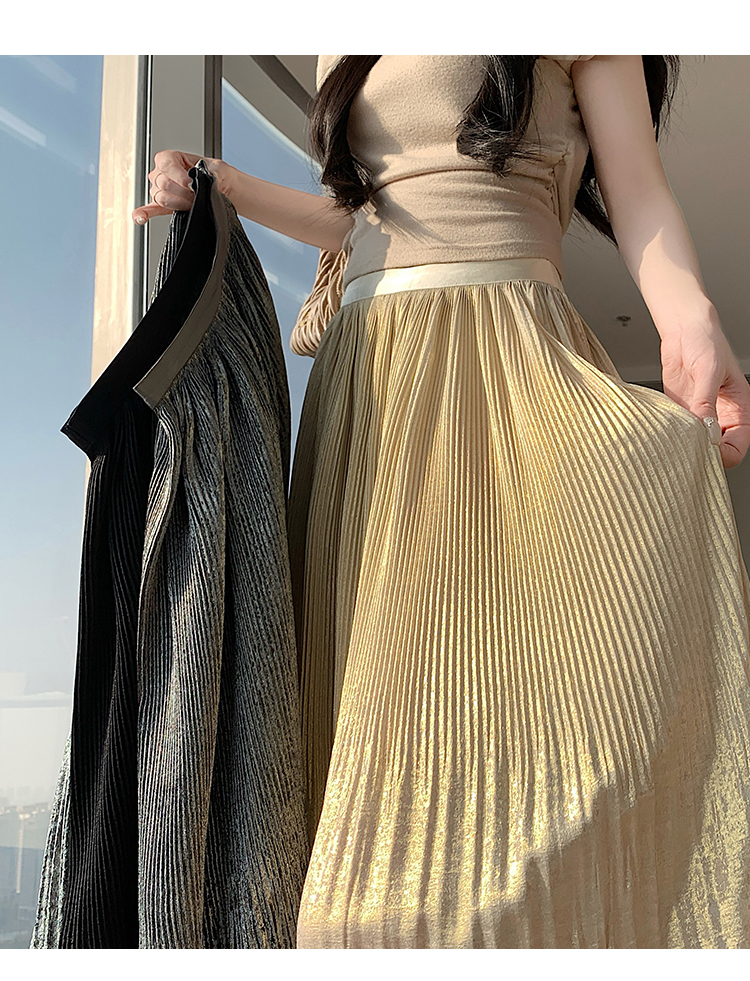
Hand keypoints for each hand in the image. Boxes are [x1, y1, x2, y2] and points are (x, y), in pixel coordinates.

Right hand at [131, 150, 227, 223]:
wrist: (222, 191)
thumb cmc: (217, 177)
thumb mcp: (220, 168)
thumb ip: (213, 171)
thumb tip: (207, 176)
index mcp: (173, 158)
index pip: (165, 163)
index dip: (179, 175)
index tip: (192, 184)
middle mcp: (162, 173)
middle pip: (163, 183)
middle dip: (183, 192)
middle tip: (197, 196)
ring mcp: (160, 190)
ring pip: (161, 198)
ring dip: (178, 203)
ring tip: (192, 203)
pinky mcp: (163, 206)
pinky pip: (149, 209)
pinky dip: (143, 214)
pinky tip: (140, 218)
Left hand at [660, 317, 749, 468]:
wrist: (684, 331)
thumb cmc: (706, 343)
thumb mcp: (709, 372)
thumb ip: (706, 403)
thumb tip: (705, 432)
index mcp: (739, 410)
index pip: (737, 447)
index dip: (724, 455)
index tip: (707, 452)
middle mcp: (720, 417)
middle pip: (717, 452)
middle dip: (703, 455)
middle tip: (687, 450)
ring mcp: (700, 416)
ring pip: (696, 445)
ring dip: (685, 446)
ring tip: (674, 440)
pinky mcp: (681, 412)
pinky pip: (678, 432)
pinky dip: (671, 436)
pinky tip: (665, 432)